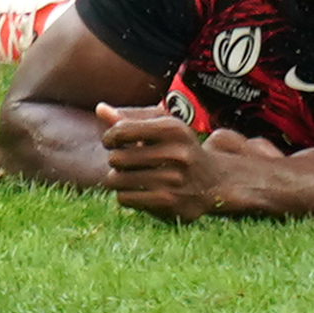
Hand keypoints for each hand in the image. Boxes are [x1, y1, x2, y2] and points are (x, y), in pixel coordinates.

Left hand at [96, 104, 225, 221]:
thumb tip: (100, 109)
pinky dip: (125, 194)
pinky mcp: (170, 203)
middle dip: (116, 159)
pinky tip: (138, 189)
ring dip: (118, 178)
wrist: (213, 181)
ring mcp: (175, 181)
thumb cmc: (179, 147)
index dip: (110, 137)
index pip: (120, 131)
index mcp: (173, 129)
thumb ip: (130, 117)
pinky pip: (124, 198)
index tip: (114, 141)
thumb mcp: (162, 125)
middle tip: (128, 161)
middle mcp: (177, 155)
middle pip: (115, 158)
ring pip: (116, 180)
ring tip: (131, 175)